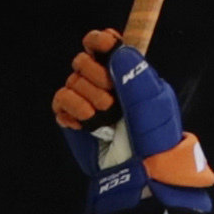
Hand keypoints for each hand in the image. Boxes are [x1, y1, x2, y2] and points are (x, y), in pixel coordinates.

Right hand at [54, 30, 213, 213]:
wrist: (136, 172)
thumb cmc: (152, 137)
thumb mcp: (152, 102)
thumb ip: (134, 74)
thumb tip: (114, 50)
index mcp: (127, 73)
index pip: (106, 44)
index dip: (99, 41)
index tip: (100, 45)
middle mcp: (105, 84)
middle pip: (82, 61)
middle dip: (94, 77)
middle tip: (111, 100)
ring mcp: (88, 101)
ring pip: (71, 82)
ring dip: (86, 99)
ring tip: (102, 118)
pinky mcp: (73, 119)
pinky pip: (60, 101)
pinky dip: (71, 111)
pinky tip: (85, 124)